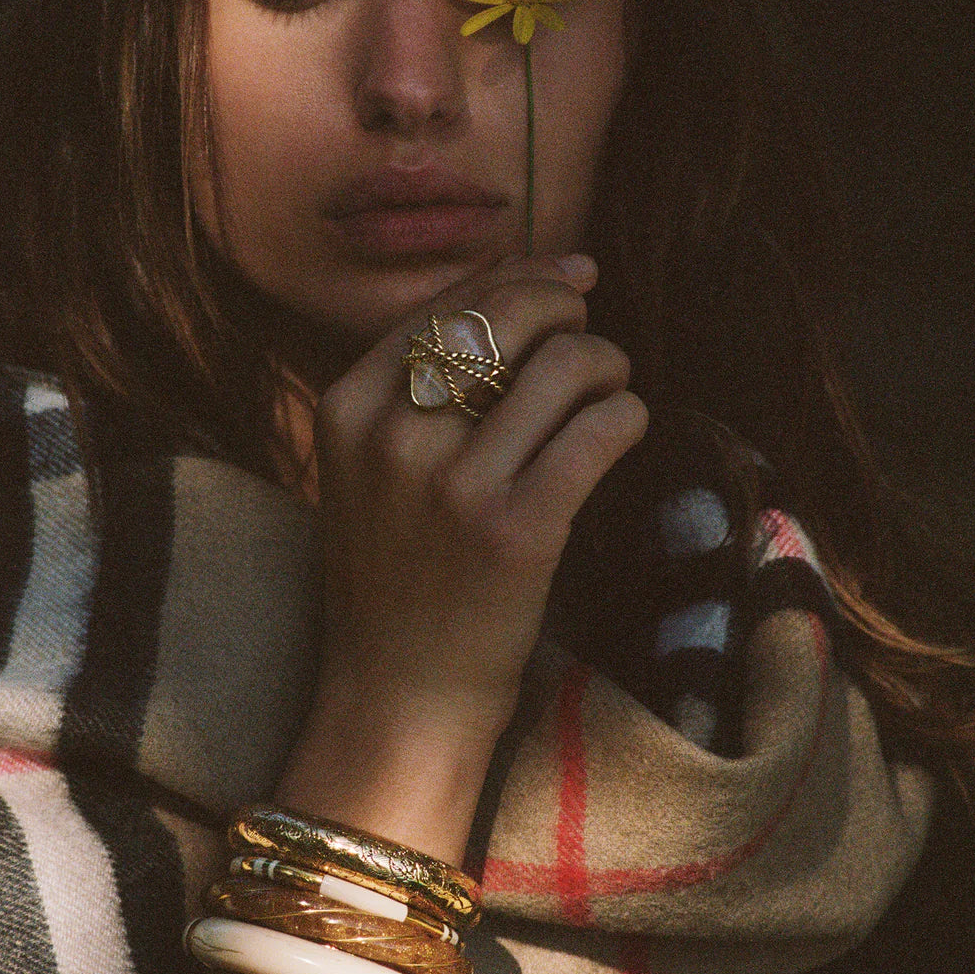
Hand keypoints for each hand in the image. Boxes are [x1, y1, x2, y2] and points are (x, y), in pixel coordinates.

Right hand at [277, 253, 646, 856]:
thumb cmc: (394, 578)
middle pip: (508, 317)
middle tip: (592, 339)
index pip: (449, 303)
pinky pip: (600, 429)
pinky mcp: (516, 530)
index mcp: (346, 408)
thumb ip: (417, 389)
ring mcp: (452, 484)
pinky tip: (625, 430)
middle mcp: (392, 436)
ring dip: (607, 364)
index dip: (524, 275)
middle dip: (569, 310)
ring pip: (566, 365)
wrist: (395, 697)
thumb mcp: (367, 470)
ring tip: (611, 392)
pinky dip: (627, 416)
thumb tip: (524, 288)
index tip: (571, 277)